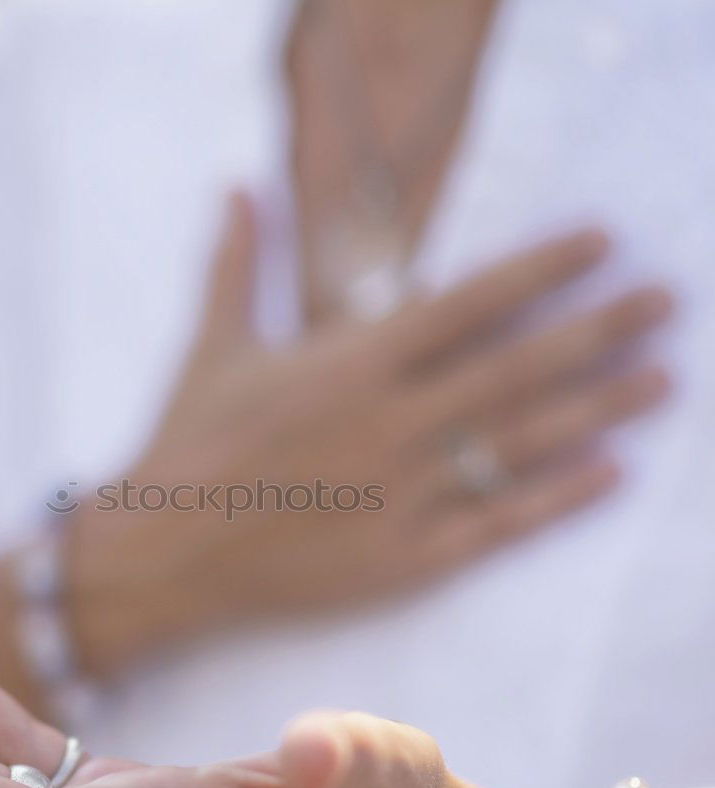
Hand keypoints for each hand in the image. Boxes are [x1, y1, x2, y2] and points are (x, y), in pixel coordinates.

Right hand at [65, 196, 672, 673]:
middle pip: (518, 367)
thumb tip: (237, 187)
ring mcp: (402, 495)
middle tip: (664, 304)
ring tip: (660, 383)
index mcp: (348, 363)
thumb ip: (237, 264)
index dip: (542, 266)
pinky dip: (556, 500)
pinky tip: (606, 474)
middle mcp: (389, 424)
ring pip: (521, 444)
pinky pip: (495, 525)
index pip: (469, 300)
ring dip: (600, 409)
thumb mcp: (213, 346)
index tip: (600, 242)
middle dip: (600, 329)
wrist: (163, 550)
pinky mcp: (402, 561)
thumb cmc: (188, 443)